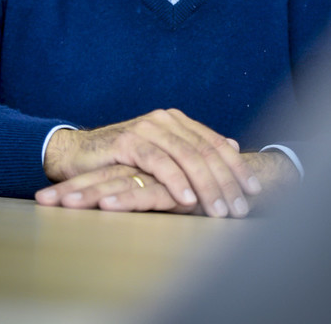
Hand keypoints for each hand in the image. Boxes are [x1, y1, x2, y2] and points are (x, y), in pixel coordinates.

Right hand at [38, 109, 262, 217]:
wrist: (76, 154)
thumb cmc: (121, 160)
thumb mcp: (162, 154)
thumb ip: (194, 149)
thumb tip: (233, 146)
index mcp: (176, 120)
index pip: (215, 144)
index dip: (236, 167)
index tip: (254, 191)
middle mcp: (165, 119)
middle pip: (206, 151)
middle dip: (227, 182)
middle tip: (241, 209)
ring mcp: (147, 127)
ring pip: (187, 157)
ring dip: (207, 186)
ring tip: (220, 210)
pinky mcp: (128, 141)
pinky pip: (159, 162)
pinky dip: (176, 181)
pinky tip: (188, 200)